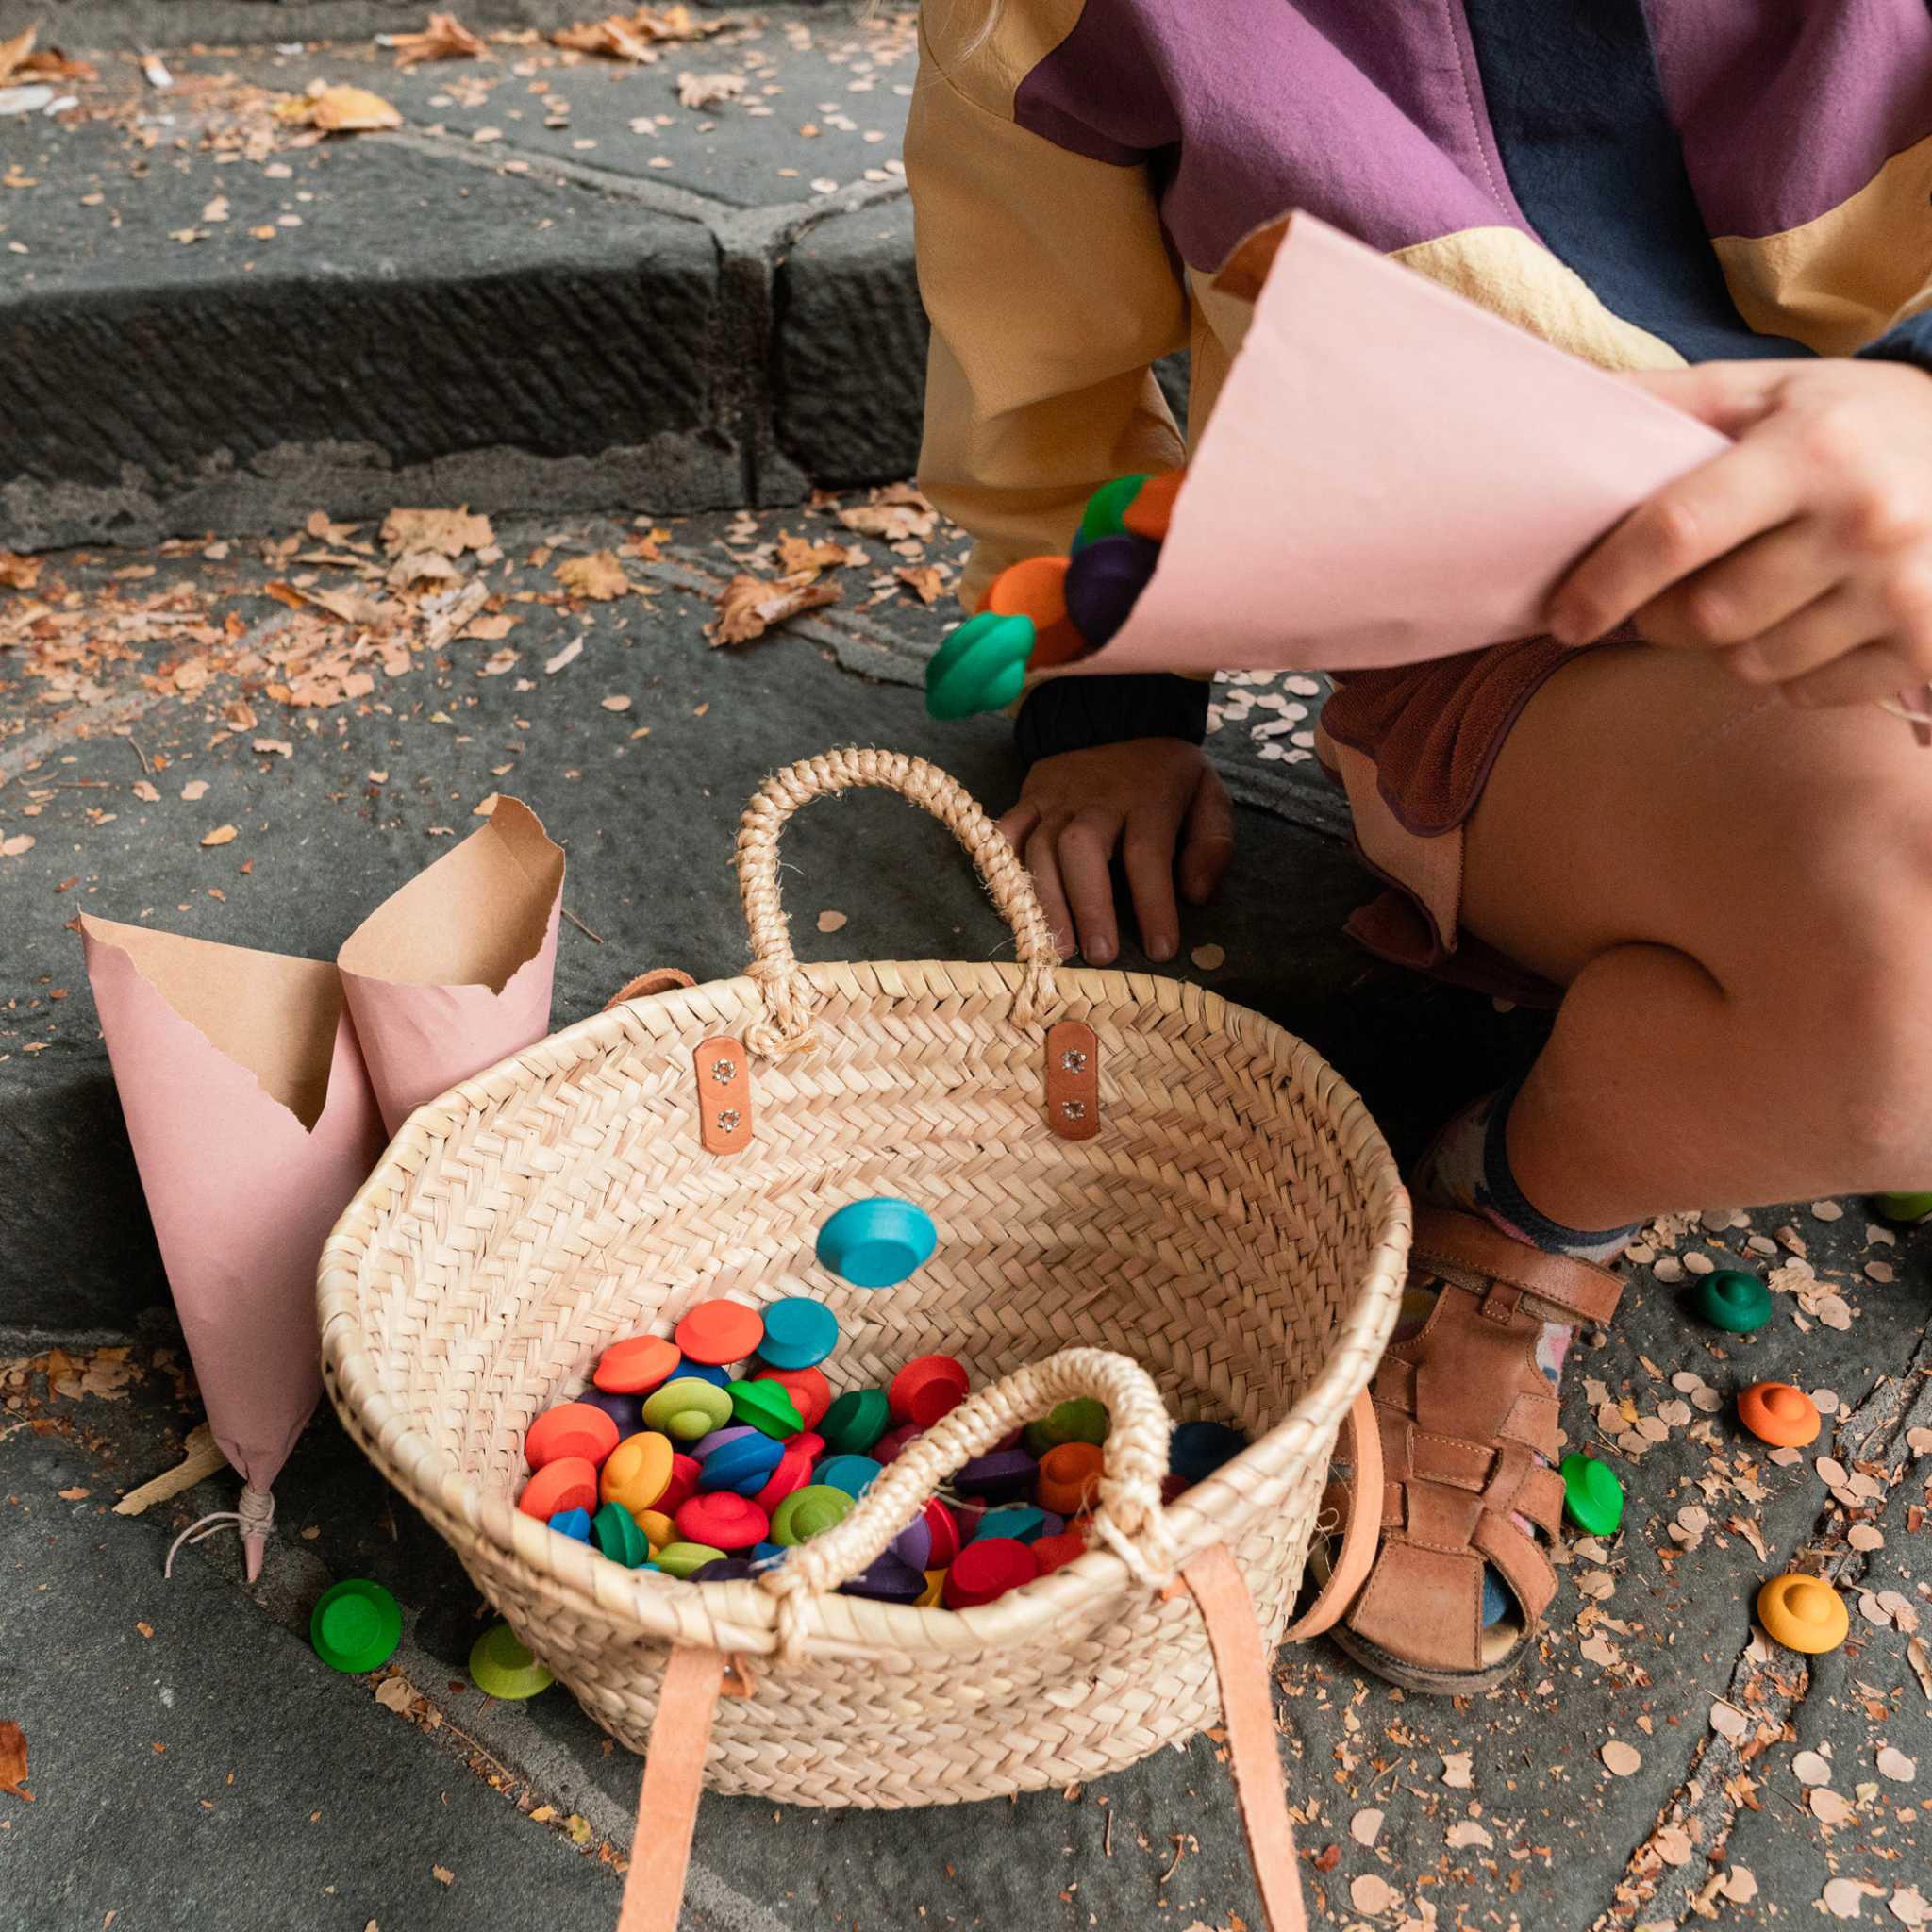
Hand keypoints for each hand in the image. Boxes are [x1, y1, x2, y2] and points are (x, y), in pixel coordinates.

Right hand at [997, 739, 1232, 964]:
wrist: (1116, 714)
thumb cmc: (1165, 772)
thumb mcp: (1208, 795)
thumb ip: (1212, 844)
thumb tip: (1195, 894)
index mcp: (1148, 798)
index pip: (1148, 854)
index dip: (1153, 905)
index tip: (1160, 950)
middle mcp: (1097, 799)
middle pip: (1082, 848)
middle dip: (1088, 905)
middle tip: (1099, 955)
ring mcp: (1057, 798)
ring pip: (1039, 846)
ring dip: (1046, 901)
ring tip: (1057, 947)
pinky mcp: (1029, 798)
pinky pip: (1006, 831)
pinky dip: (1002, 867)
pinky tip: (1012, 905)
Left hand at [1547, 357, 1931, 707]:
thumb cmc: (1864, 424)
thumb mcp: (1779, 389)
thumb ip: (1675, 403)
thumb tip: (1561, 411)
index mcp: (1816, 448)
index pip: (1678, 531)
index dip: (1605, 582)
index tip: (1565, 615)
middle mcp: (1866, 521)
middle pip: (1703, 616)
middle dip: (1659, 617)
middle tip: (1666, 595)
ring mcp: (1904, 591)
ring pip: (1749, 663)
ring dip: (1728, 643)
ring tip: (1759, 593)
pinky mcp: (1929, 646)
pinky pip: (1807, 692)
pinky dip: (1791, 671)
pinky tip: (1816, 620)